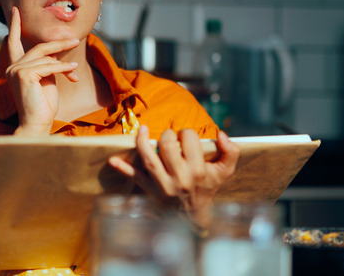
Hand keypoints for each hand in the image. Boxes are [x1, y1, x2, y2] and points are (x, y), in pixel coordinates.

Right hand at [6, 7, 79, 135]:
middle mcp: (12, 67)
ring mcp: (16, 70)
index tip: (15, 10)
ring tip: (74, 71)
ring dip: (63, 65)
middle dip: (58, 44)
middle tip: (75, 40)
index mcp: (15, 67)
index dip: (15, 25)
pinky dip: (62, 69)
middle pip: (39, 48)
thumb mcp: (46, 79)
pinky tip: (73, 74)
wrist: (37, 123)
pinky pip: (48, 67)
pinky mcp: (24, 75)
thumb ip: (47, 64)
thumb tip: (56, 52)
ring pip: (46, 59)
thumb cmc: (43, 105)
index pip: (13, 42)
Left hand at [108, 126, 239, 228]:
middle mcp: (180, 178)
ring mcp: (163, 184)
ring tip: (142, 129)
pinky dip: (123, 169)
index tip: (187, 137)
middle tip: (170, 136)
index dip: (187, 133)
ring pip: (149, 159)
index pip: (189, 139)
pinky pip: (134, 178)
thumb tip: (221, 133)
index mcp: (198, 170)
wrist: (192, 215)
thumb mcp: (225, 172)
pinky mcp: (150, 190)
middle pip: (167, 146)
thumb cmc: (208, 187)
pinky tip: (112, 160)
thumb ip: (231, 151)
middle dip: (167, 134)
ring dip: (142, 142)